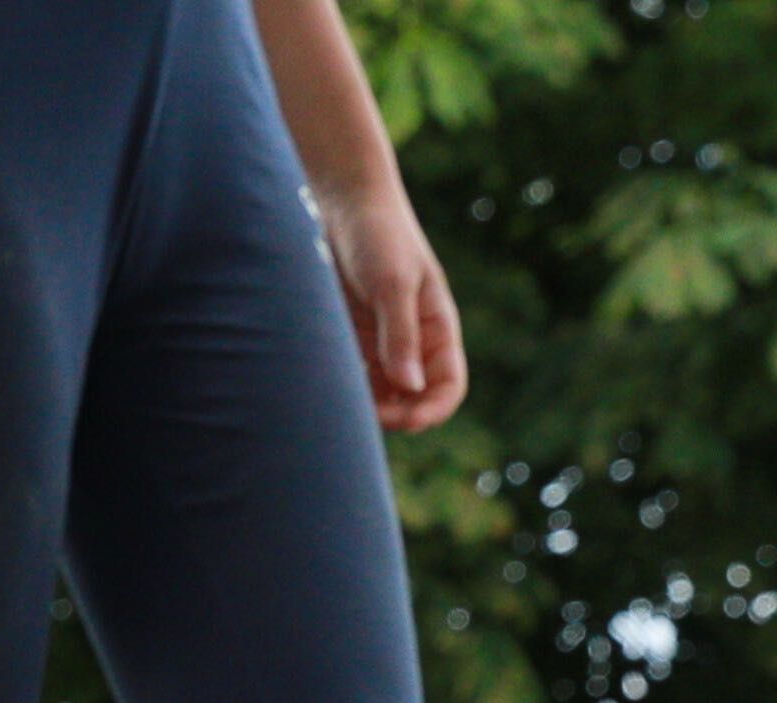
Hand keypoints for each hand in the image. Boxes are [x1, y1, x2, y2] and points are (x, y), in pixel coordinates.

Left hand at [316, 184, 464, 432]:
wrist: (340, 205)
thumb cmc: (377, 235)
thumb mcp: (393, 283)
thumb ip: (401, 334)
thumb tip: (412, 388)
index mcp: (436, 328)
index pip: (448, 386)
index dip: (432, 410)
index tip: (406, 422)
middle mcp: (411, 342)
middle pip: (413, 400)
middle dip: (394, 415)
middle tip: (363, 416)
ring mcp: (378, 343)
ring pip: (380, 395)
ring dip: (366, 408)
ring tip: (342, 406)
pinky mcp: (349, 340)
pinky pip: (353, 379)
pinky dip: (345, 392)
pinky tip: (328, 391)